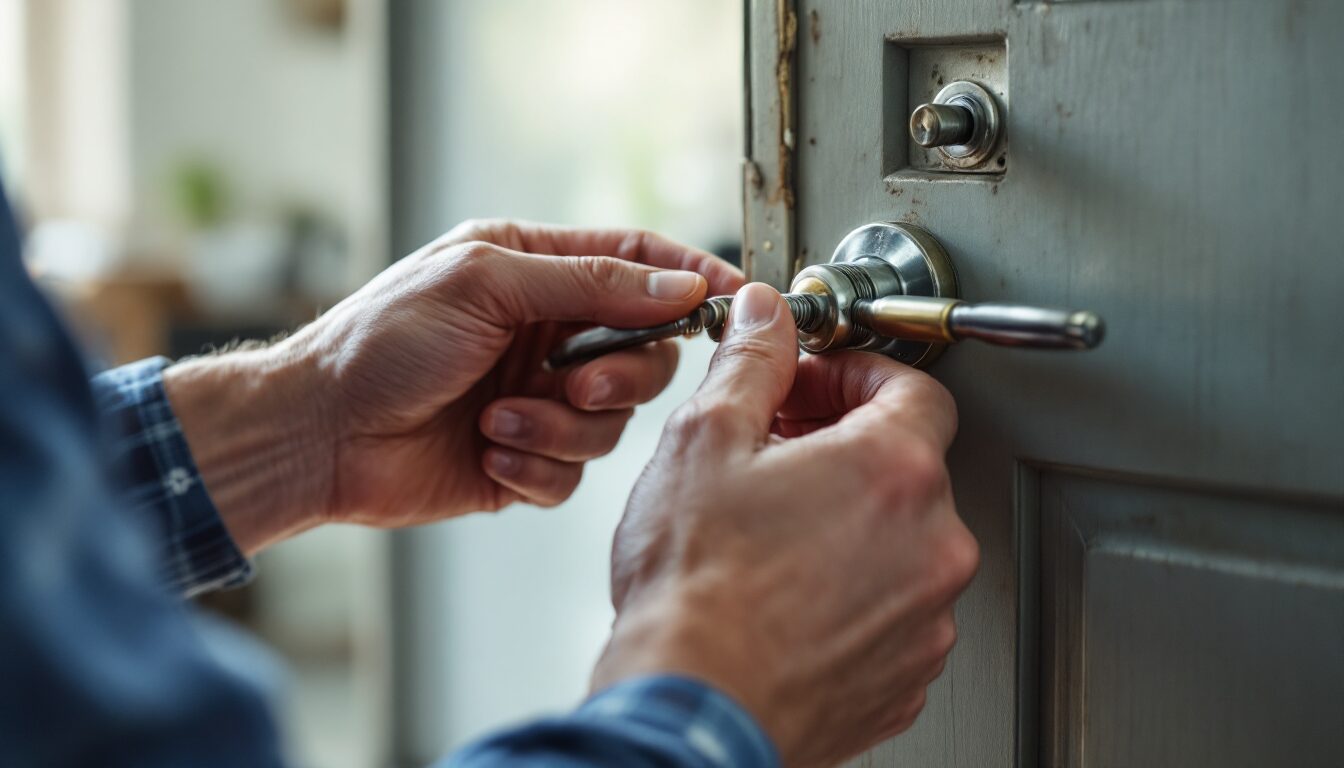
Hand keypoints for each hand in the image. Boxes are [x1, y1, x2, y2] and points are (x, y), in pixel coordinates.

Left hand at [165, 220, 743, 551]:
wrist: (319, 434)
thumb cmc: (382, 342)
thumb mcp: (485, 284)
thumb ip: (588, 282)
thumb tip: (677, 287)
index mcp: (536, 272)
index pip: (638, 265)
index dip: (690, 280)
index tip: (735, 303)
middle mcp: (546, 335)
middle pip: (644, 352)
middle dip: (621, 375)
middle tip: (576, 383)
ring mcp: (539, 399)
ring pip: (613, 422)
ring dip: (560, 427)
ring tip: (497, 422)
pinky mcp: (526, 459)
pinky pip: (574, 474)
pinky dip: (536, 466)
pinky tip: (486, 452)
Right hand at [591, 283, 979, 766]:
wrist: (693, 709)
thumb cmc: (694, 592)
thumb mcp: (704, 441)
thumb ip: (752, 363)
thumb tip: (767, 317)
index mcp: (894, 470)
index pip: (914, 387)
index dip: (858, 375)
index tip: (818, 386)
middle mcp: (933, 544)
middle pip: (908, 465)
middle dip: (844, 447)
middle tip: (777, 453)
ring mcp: (927, 617)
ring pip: (902, 542)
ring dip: (850, 523)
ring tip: (773, 533)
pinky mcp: (907, 674)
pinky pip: (894, 610)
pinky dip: (854, 592)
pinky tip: (787, 594)